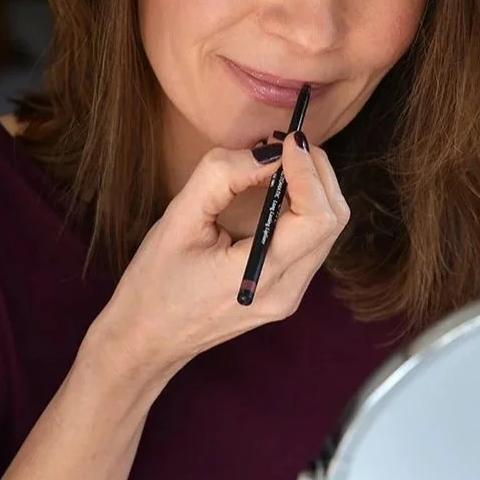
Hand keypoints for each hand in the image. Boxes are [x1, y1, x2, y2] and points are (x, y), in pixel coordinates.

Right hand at [96, 134, 348, 382]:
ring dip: (313, 187)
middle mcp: (286, 291)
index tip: (286, 140)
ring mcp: (290, 295)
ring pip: (328, 230)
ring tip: (278, 160)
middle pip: (334, 220)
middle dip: (317, 173)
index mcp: (260, 276)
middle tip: (285, 143)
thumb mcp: (178, 220)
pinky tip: (275, 189)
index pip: (316, 217)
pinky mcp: (285, 292)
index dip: (308, 170)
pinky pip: (311, 241)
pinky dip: (303, 207)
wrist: (145, 339)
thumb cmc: (154, 283)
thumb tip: (265, 150)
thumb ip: (222, 178)